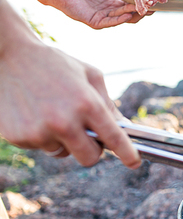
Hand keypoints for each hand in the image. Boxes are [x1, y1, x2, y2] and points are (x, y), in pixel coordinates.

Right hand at [0, 0, 140, 168]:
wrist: (6, 56)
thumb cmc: (54, 64)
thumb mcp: (89, 75)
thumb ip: (107, 103)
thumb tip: (124, 127)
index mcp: (86, 103)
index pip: (113, 137)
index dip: (127, 153)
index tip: (134, 163)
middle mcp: (64, 121)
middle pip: (90, 158)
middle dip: (93, 150)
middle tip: (88, 136)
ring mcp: (40, 132)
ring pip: (63, 153)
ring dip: (65, 141)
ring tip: (53, 113)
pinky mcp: (19, 138)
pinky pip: (41, 147)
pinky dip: (43, 136)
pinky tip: (35, 113)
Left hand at [54, 0, 146, 28]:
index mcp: (114, 2)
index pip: (132, 6)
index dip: (142, 5)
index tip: (153, 2)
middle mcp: (111, 12)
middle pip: (131, 15)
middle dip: (141, 12)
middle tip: (151, 8)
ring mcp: (104, 18)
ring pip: (122, 19)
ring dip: (133, 14)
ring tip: (141, 10)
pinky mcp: (96, 22)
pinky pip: (110, 22)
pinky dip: (120, 19)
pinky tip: (127, 14)